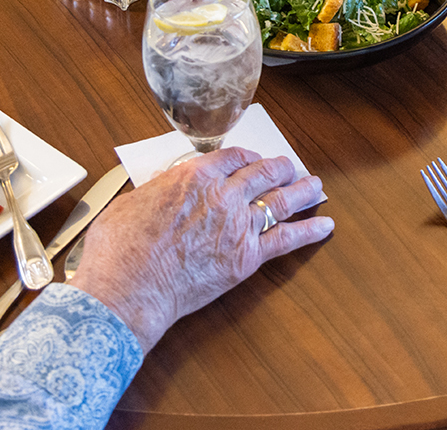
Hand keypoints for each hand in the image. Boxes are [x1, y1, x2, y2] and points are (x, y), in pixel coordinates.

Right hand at [67, 148, 331, 351]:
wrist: (129, 289)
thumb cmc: (120, 249)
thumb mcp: (131, 202)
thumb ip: (156, 191)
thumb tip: (162, 188)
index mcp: (194, 176)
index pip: (232, 157)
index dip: (246, 157)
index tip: (251, 159)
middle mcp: (223, 195)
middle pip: (263, 173)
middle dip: (279, 168)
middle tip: (289, 166)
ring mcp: (239, 226)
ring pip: (282, 200)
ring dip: (302, 190)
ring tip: (315, 185)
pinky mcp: (246, 258)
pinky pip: (287, 239)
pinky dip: (309, 230)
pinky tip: (325, 225)